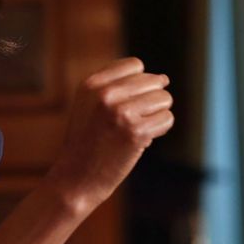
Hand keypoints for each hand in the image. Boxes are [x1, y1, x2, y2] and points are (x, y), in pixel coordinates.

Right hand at [45, 58, 173, 216]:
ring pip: (164, 99)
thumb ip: (118, 86)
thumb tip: (164, 78)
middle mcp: (105, 95)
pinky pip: (166, 119)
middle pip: (153, 81)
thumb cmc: (87, 141)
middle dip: (151, 99)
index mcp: (91, 84)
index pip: (135, 65)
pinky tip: (142, 139)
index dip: (139, 83)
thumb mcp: (89, 104)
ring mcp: (120, 113)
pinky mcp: (135, 133)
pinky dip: (160, 130)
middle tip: (134, 120)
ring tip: (137, 128)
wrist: (76, 178)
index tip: (128, 102)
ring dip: (157, 114)